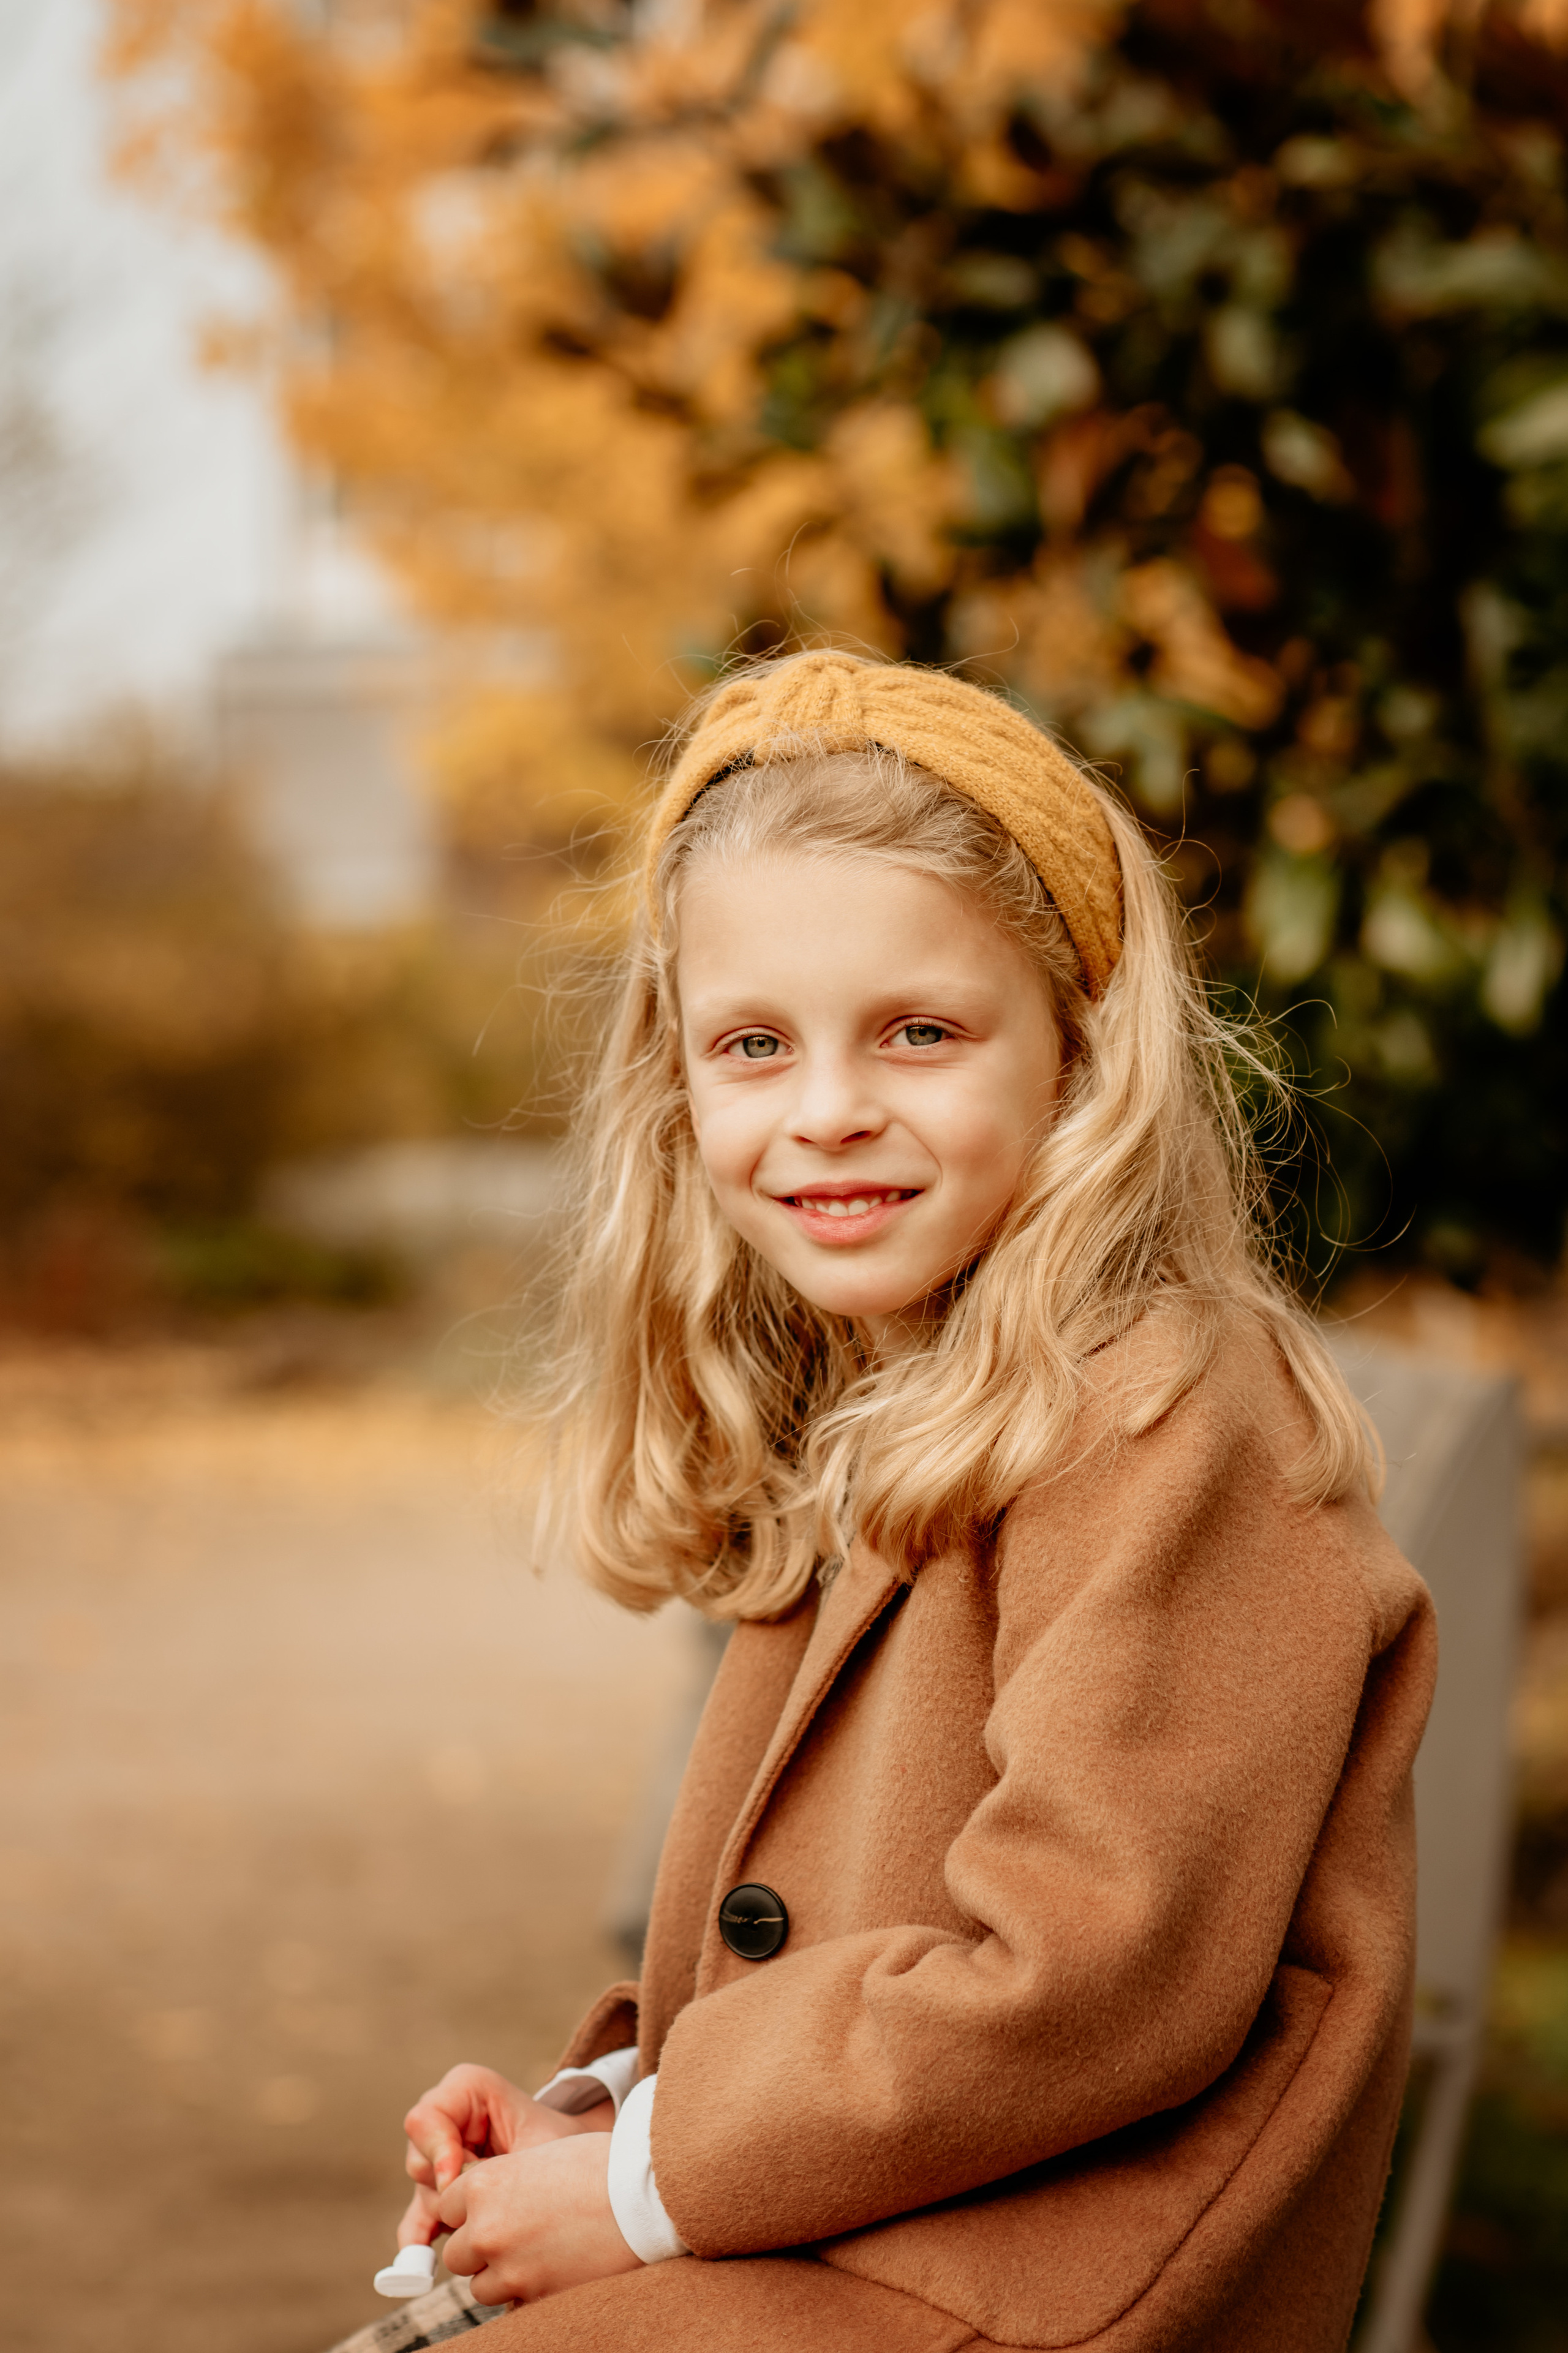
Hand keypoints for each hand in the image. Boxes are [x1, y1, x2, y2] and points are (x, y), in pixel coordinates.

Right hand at [399, 2063, 612, 2245]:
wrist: (580, 2169)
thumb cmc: (565, 2145)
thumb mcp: (536, 2146)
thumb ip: (492, 2167)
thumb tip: (448, 2196)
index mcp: (467, 2090)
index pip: (426, 2118)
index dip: (437, 2149)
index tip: (455, 2177)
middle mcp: (447, 2120)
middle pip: (420, 2159)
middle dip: (448, 2189)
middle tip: (485, 2201)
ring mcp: (441, 2159)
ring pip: (423, 2192)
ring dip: (450, 2215)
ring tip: (493, 2217)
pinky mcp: (443, 2193)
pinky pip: (419, 2219)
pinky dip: (422, 2241)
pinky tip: (422, 2263)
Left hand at [437, 2133, 643, 2304]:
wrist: (642, 2195)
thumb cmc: (598, 2166)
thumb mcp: (537, 2158)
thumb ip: (502, 2183)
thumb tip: (481, 2206)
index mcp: (485, 2184)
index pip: (447, 2207)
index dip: (471, 2210)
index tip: (494, 2210)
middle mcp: (486, 2227)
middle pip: (457, 2253)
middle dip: (481, 2247)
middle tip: (518, 2234)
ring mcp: (508, 2268)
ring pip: (479, 2285)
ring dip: (501, 2274)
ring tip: (539, 2253)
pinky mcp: (532, 2296)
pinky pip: (511, 2304)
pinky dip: (524, 2293)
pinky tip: (552, 2270)